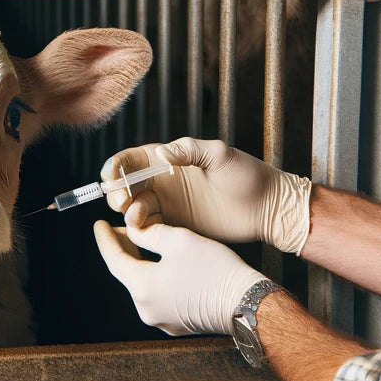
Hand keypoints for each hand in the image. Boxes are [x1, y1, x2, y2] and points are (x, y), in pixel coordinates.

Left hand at [93, 216, 265, 335]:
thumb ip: (149, 233)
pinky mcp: (177, 325)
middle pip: (127, 274)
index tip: (99, 225)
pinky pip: (158, 297)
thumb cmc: (215, 270)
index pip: (113, 260)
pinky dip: (155, 279)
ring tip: (144, 244)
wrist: (246, 303)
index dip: (105, 240)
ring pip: (143, 286)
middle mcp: (146, 309)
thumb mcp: (179, 240)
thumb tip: (134, 231)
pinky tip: (165, 266)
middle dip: (124, 250)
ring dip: (141, 265)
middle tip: (123, 229)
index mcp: (141, 288)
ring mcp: (161, 320)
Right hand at [101, 138, 311, 253]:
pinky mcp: (175, 225)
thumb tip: (161, 154)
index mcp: (170, 158)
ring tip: (138, 216)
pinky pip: (148, 227)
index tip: (112, 177)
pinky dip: (140, 228)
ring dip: (128, 211)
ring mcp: (168, 204)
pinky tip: (143, 229)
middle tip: (122, 201)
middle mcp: (164, 180)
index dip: (116, 167)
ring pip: (134, 207)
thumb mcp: (220, 155)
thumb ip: (189, 150)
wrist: (268, 208)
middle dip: (116, 191)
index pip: (132, 159)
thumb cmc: (248, 176)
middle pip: (126, 184)